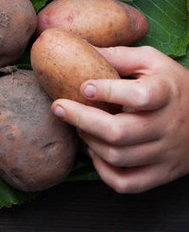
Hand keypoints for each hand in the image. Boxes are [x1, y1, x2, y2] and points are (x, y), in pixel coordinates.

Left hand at [51, 45, 188, 192]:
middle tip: (59, 107)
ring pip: (118, 157)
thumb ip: (117, 55)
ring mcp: (166, 153)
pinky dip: (104, 172)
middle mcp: (167, 125)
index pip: (138, 96)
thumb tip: (78, 47)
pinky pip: (128, 184)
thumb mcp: (151, 61)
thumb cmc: (172, 84)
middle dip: (81, 119)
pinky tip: (94, 152)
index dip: (108, 92)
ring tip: (78, 125)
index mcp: (165, 93)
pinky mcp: (163, 172)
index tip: (83, 86)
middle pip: (119, 132)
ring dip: (89, 141)